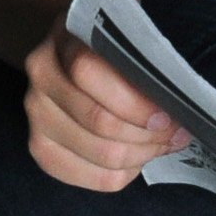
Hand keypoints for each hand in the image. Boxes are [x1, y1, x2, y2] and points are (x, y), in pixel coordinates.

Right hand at [22, 25, 185, 193]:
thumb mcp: (128, 38)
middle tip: (176, 132)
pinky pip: (91, 176)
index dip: (134, 102)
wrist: (76, 58)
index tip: (167, 114)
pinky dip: (123, 174)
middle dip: (147, 134)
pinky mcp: (40, 147)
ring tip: (163, 144)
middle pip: (99, 121)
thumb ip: (145, 60)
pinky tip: (137, 160)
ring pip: (100, 153)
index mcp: (64, 38)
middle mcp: (42, 76)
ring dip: (142, 154)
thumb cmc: (114, 51)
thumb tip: (179, 103)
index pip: (90, 73)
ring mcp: (37, 114)